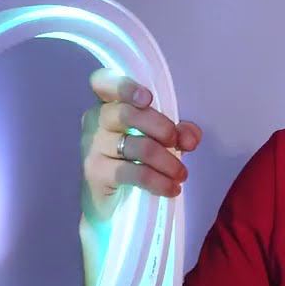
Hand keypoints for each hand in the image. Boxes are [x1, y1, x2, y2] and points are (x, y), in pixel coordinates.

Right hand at [80, 68, 202, 221]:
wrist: (113, 203)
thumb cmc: (137, 159)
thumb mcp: (162, 140)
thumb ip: (179, 132)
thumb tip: (191, 137)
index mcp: (110, 103)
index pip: (103, 82)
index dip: (124, 86)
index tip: (147, 99)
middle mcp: (95, 120)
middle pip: (128, 114)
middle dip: (162, 128)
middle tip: (178, 144)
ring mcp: (93, 146)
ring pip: (137, 146)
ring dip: (167, 162)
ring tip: (181, 174)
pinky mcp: (96, 172)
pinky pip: (133, 172)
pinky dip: (158, 182)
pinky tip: (172, 189)